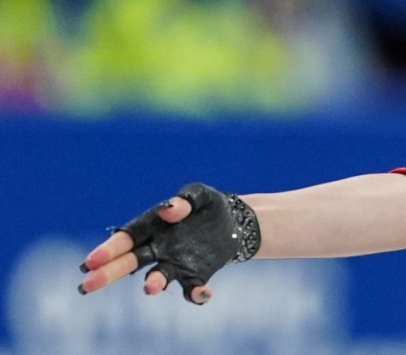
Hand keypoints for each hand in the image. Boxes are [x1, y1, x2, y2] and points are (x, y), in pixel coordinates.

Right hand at [78, 183, 259, 304]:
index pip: (127, 238)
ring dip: (153, 283)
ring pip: (158, 277)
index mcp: (153, 226)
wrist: (234, 221)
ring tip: (150, 287)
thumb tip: (169, 209)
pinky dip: (196, 294)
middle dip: (109, 273)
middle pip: (130, 262)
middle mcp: (158, 248)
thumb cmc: (208, 205)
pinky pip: (191, 290)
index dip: (109, 249)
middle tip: (87, 286)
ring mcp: (176, 264)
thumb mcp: (200, 195)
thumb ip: (186, 200)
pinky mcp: (196, 276)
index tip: (91, 261)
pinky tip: (204, 292)